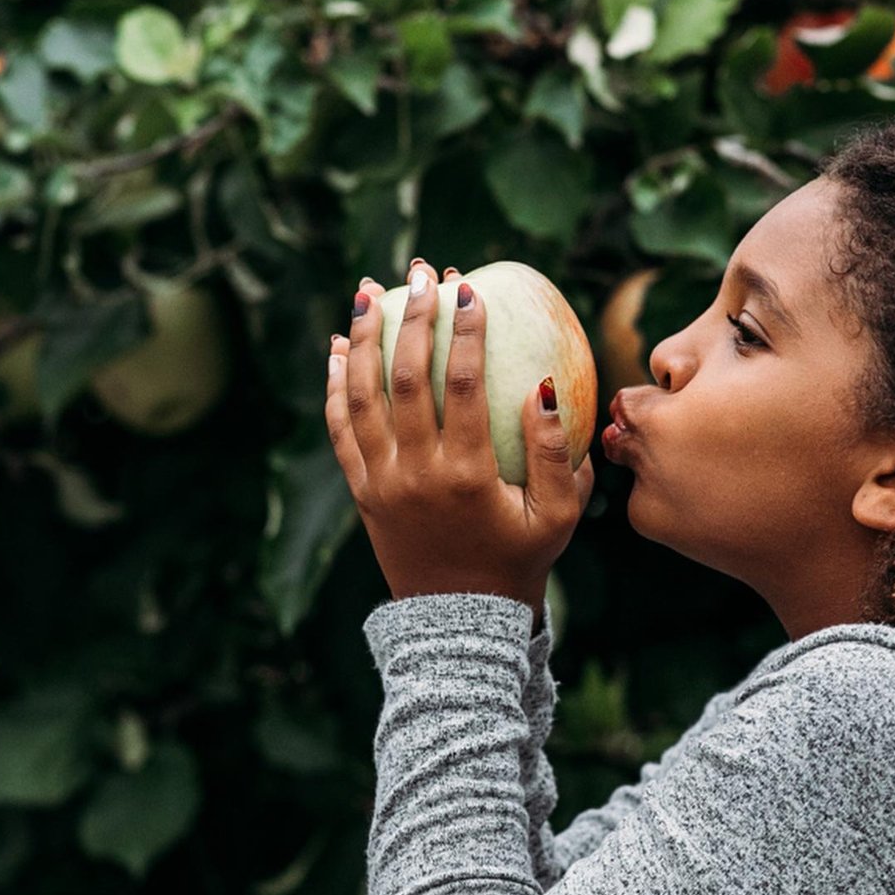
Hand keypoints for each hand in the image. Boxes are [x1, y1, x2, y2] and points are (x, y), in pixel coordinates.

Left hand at [326, 256, 593, 614]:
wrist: (459, 621)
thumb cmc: (519, 560)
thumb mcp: (558, 516)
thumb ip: (558, 454)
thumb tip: (545, 388)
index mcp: (466, 475)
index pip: (461, 386)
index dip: (464, 332)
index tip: (469, 291)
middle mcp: (415, 474)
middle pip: (403, 379)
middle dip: (411, 317)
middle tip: (419, 273)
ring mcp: (380, 482)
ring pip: (360, 397)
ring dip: (363, 339)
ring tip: (368, 291)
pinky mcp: (361, 491)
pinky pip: (340, 429)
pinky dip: (335, 385)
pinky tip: (339, 347)